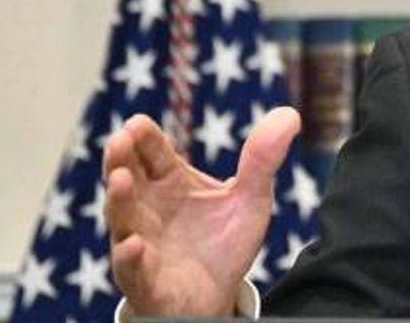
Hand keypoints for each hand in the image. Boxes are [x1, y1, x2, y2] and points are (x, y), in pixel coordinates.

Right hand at [105, 107, 300, 316]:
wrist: (217, 296)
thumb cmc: (223, 242)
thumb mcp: (250, 197)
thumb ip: (262, 159)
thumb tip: (290, 114)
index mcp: (169, 182)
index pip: (152, 153)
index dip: (144, 138)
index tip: (137, 123)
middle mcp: (146, 208)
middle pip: (127, 178)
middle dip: (120, 160)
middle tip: (118, 140)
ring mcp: (141, 243)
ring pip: (122, 220)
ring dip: (118, 200)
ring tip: (119, 179)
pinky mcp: (144, 280)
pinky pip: (132, 269)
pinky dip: (129, 257)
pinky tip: (133, 245)